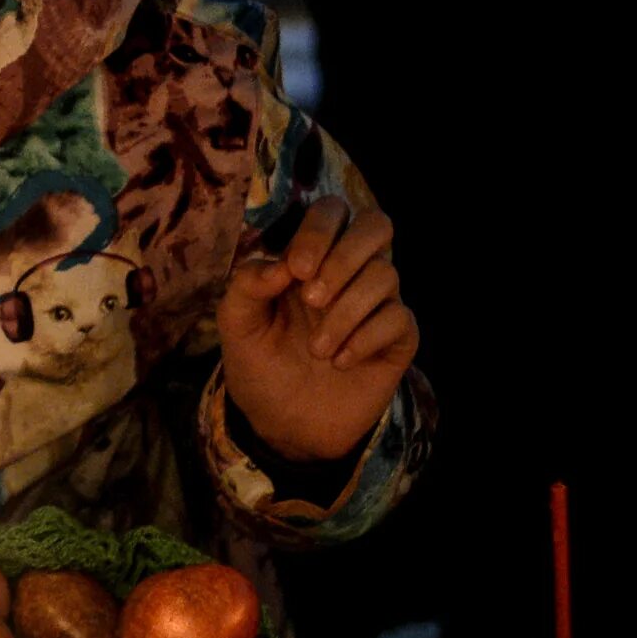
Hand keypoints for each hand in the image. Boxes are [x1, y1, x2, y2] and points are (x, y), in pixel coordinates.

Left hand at [218, 196, 417, 463]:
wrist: (280, 425)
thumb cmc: (260, 364)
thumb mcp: (237, 324)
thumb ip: (247, 284)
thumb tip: (281, 264)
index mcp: (312, 258)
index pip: (332, 212)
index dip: (319, 231)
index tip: (297, 271)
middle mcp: (350, 273)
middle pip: (376, 225)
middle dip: (345, 257)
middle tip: (312, 299)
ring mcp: (377, 305)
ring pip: (386, 275)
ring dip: (345, 312)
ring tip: (316, 350)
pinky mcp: (397, 340)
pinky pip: (400, 319)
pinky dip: (366, 338)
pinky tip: (340, 362)